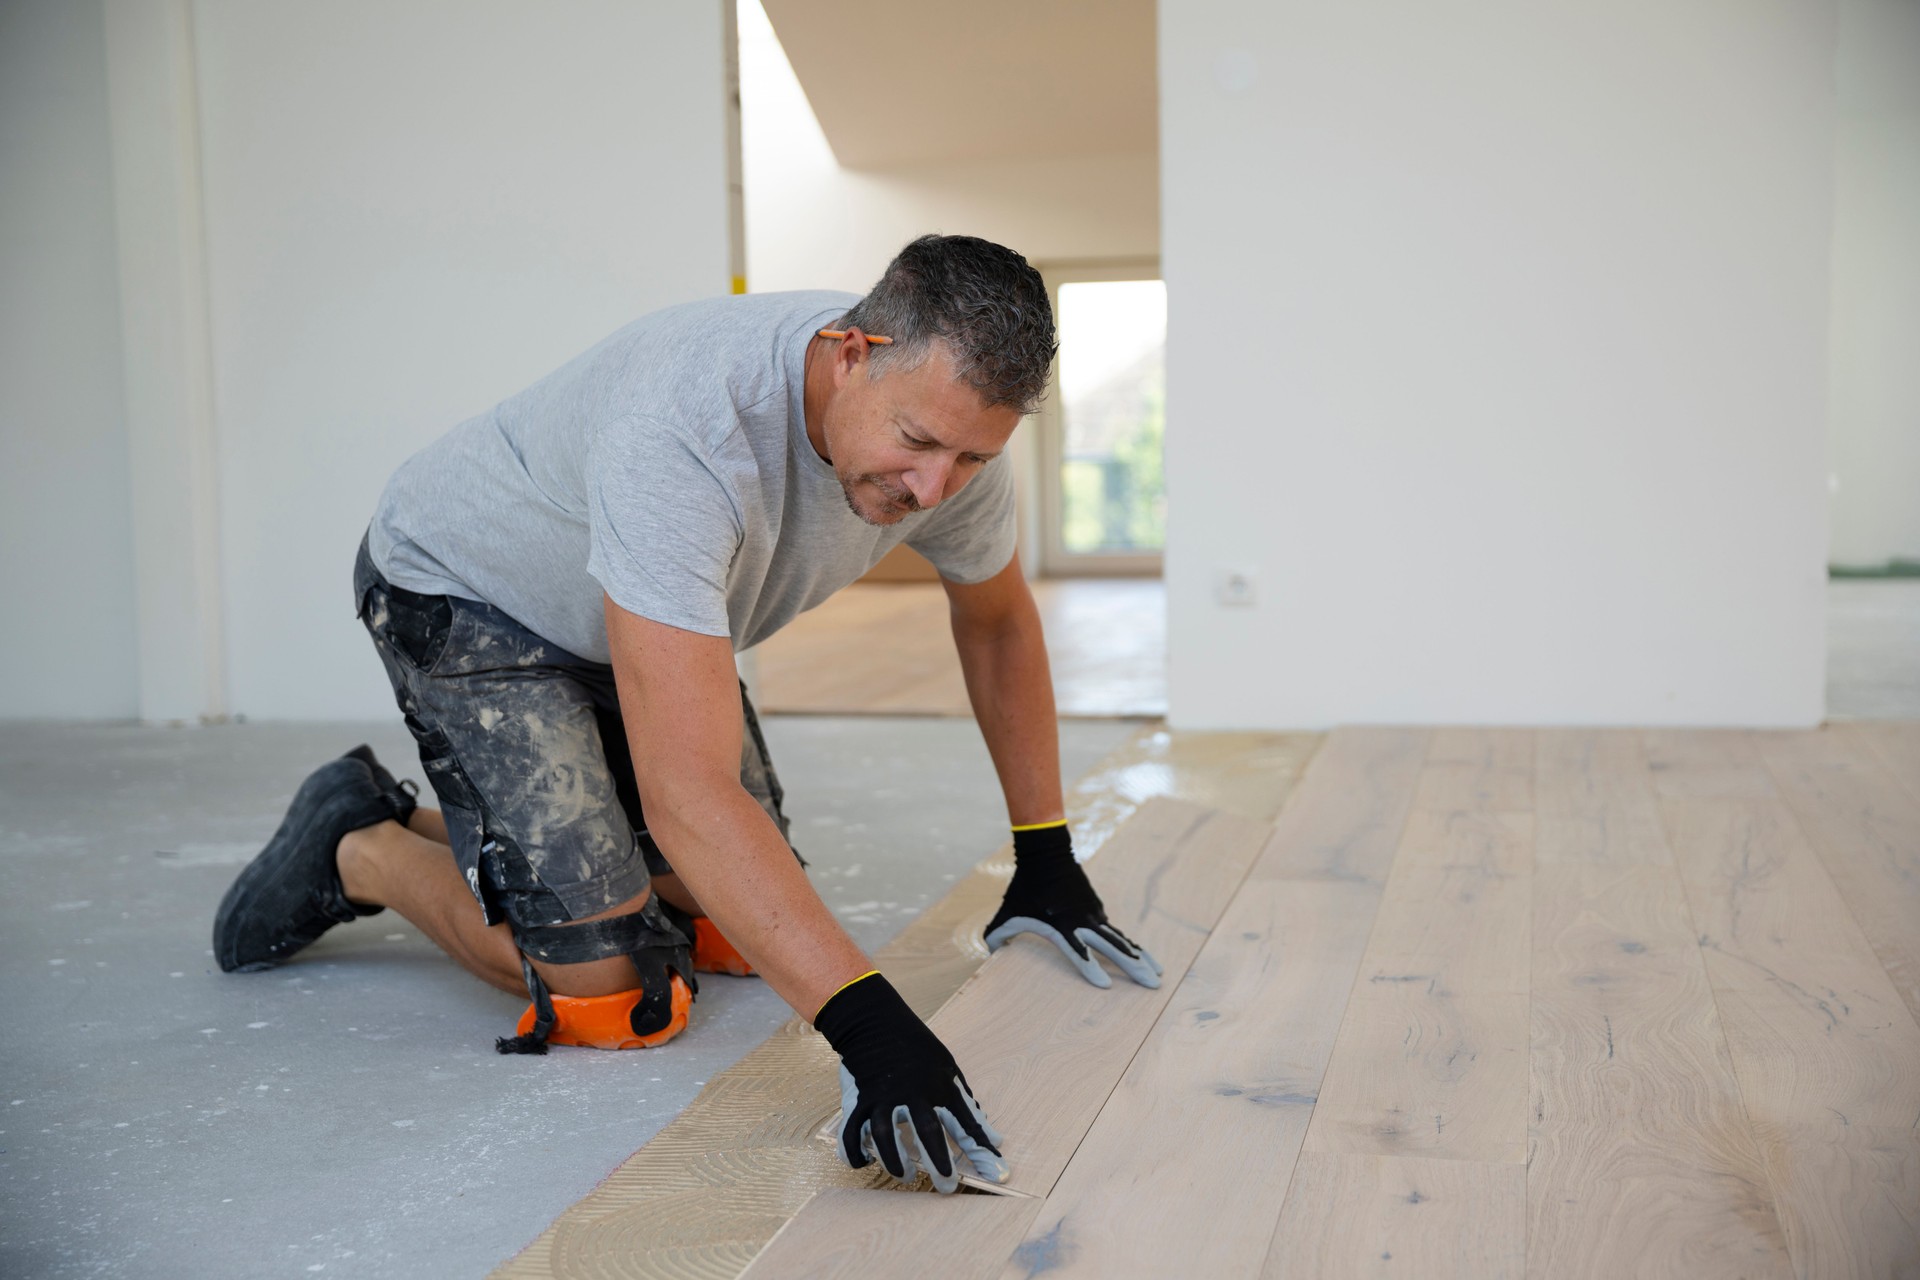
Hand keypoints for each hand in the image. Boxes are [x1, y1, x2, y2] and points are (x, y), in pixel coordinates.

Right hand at [813, 972, 1007, 1192]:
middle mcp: (912, 1092)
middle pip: (927, 1132)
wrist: (874, 1021)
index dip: (983, 1151)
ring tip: (906, 1176)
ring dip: (896, 1161)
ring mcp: (882, 1097)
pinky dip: (856, 1152)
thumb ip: (967, 1106)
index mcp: (939, 1085)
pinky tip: (866, 1162)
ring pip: (886, 1135)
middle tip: (947, 1186)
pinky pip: (853, 1132)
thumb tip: (994, 1138)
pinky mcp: (859, 1100)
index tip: (998, 1174)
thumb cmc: (915, 1047)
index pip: (967, 1123)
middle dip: (939, 1163)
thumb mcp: (949, 1069)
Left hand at [985, 821, 1163, 989]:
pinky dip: (1129, 944)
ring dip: (1140, 956)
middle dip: (1134, 967)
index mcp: (1061, 925)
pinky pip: (1115, 931)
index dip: (1090, 970)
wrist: (1046, 853)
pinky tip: (1141, 956)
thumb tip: (991, 955)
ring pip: (1121, 939)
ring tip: (1158, 972)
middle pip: (1113, 948)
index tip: (1106, 988)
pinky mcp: (1097, 909)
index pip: (1078, 952)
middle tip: (1153, 984)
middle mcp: (1083, 921)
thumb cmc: (1023, 887)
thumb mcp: (1005, 913)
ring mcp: (1093, 914)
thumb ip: (996, 937)